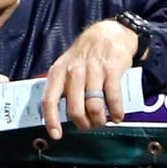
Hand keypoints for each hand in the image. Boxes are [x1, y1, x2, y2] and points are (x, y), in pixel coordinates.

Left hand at [41, 19, 138, 139]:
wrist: (108, 33)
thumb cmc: (86, 54)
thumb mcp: (67, 65)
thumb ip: (63, 87)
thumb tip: (59, 114)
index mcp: (59, 72)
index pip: (49, 100)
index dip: (52, 120)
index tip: (56, 134)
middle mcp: (74, 72)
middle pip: (74, 109)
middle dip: (83, 124)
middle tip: (90, 126)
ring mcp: (93, 71)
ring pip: (93, 106)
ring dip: (100, 120)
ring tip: (104, 121)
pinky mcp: (112, 70)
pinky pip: (113, 98)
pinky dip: (116, 111)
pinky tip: (117, 115)